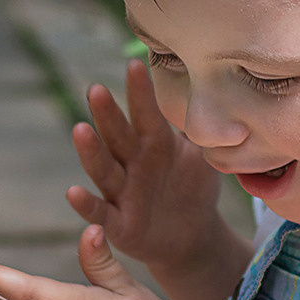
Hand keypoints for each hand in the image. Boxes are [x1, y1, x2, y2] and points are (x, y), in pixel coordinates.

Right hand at [67, 61, 228, 279]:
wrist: (193, 235)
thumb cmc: (192, 186)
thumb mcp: (202, 157)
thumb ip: (205, 130)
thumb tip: (227, 93)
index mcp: (153, 142)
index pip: (146, 114)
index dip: (140, 92)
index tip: (135, 65)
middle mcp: (132, 163)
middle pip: (117, 136)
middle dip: (106, 114)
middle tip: (96, 89)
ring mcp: (122, 192)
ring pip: (103, 169)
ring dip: (91, 151)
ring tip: (80, 130)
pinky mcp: (118, 223)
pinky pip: (99, 212)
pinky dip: (85, 204)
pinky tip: (72, 192)